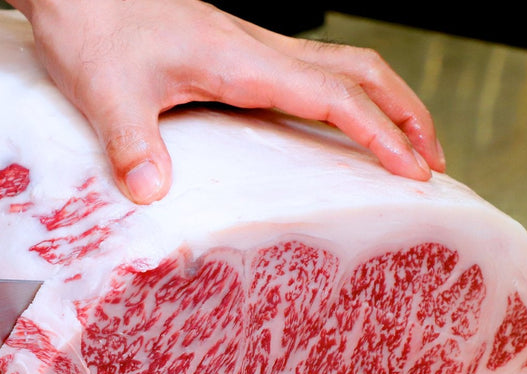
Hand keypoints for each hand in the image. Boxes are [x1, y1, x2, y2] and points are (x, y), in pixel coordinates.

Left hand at [8, 0, 444, 203]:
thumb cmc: (93, 27)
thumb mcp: (107, 91)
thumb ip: (132, 144)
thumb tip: (151, 194)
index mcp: (242, 61)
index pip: (335, 97)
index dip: (380, 134)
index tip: (413, 171)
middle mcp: (258, 51)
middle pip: (361, 71)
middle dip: (406, 114)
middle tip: (433, 162)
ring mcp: (252, 49)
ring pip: (344, 65)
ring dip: (385, 101)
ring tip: (408, 145)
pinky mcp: (238, 53)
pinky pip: (313, 72)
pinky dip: (349, 98)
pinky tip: (341, 126)